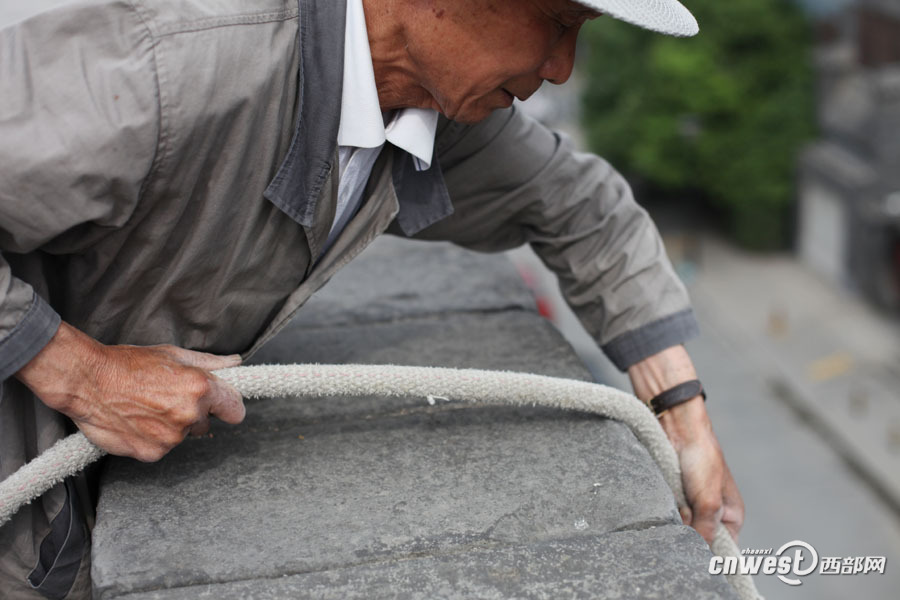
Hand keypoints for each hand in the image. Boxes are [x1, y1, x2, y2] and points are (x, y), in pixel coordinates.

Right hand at [16, 321, 244, 461]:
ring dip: (171, 426)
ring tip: (147, 407)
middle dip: (193, 413)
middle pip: (206, 423)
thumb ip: (210, 363)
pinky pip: (162, 448)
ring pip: (183, 436)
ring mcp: (171, 437)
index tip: (221, 405)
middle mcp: (189, 414)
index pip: (235, 409)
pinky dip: (152, 438)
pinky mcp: (152, 453)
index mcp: (200, 388)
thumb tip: (235, 363)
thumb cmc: (128, 364)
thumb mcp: (173, 355)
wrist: (87, 381)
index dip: (228, 406)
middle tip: (167, 398)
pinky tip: (137, 421)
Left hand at [659, 397, 743, 542]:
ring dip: (677, 522)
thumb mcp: (709, 500)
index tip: (697, 557)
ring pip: (682, 529)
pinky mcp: (675, 498)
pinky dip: (667, 511)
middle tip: (686, 521)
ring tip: (678, 505)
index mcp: (732, 517)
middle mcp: (713, 515)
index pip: (724, 550)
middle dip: (690, 535)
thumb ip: (706, 528)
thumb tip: (697, 553)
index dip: (711, 556)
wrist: (678, 429)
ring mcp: (693, 506)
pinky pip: (669, 514)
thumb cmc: (703, 459)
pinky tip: (668, 500)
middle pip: (700, 541)